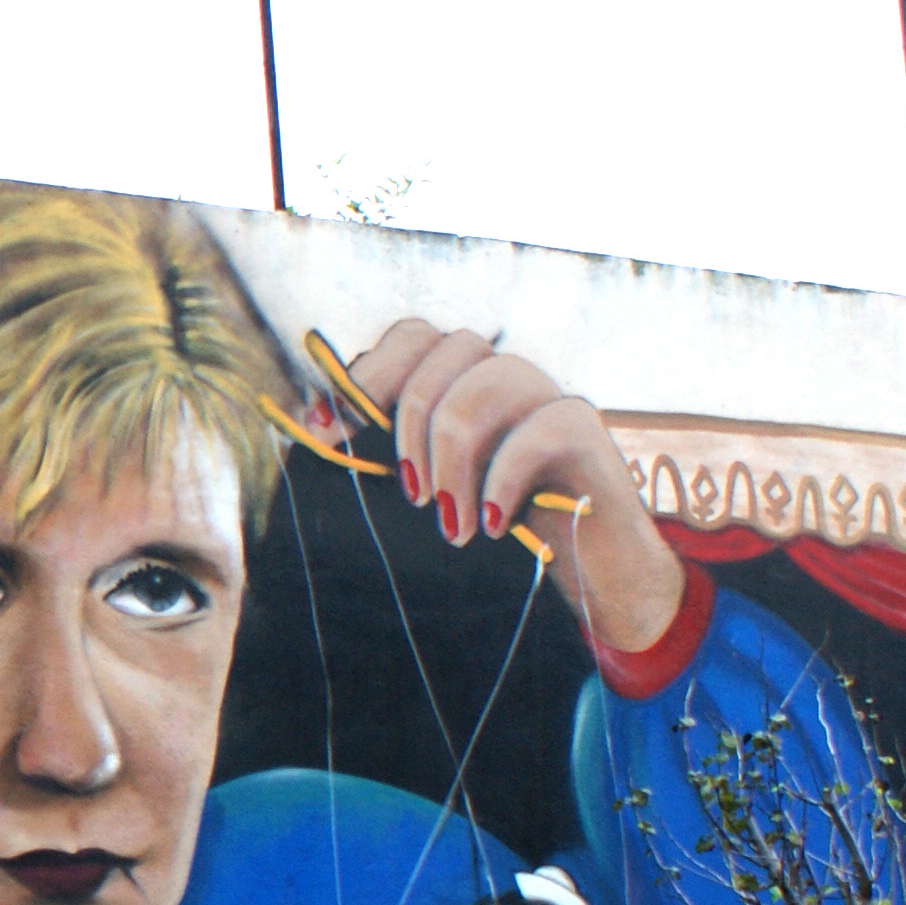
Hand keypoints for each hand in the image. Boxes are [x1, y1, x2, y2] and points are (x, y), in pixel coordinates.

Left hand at [334, 320, 681, 656]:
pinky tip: (493, 525)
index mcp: (457, 379)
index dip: (365, 374)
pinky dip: (501, 483)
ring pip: (480, 388)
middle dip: (408, 424)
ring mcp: (542, 393)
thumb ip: (388, 459)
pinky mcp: (581, 426)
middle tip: (412, 496)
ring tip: (452, 527)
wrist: (589, 568)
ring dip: (453, 465)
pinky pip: (534, 433)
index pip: (411, 336)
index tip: (323, 432)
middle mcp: (498, 373)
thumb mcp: (433, 493)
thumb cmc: (499, 530)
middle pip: (441, 351)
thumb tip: (315, 439)